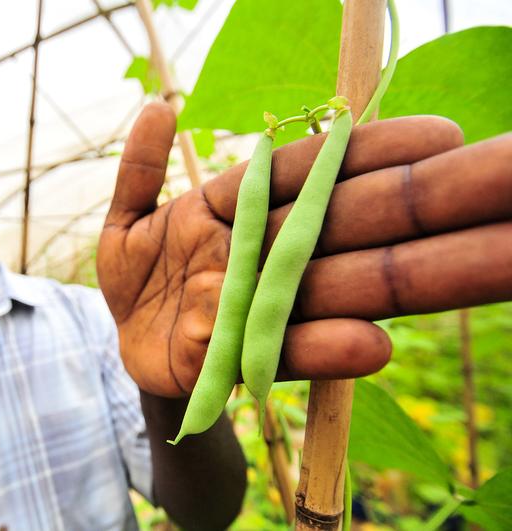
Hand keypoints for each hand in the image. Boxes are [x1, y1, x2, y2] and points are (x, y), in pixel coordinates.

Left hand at [97, 102, 510, 397]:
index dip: (360, 153)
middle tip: (501, 177)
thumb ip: (139, 170)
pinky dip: (327, 351)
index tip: (434, 136)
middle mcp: (263, 256)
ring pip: (337, 287)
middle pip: (343, 224)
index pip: (301, 174)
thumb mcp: (126, 224)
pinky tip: (372, 344)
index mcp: (235, 211)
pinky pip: (292, 354)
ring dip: (402, 275)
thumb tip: (159, 105)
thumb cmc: (138, 281)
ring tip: (484, 260)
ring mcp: (262, 308)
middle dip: (418, 202)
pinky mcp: (250, 361)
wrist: (132, 350)